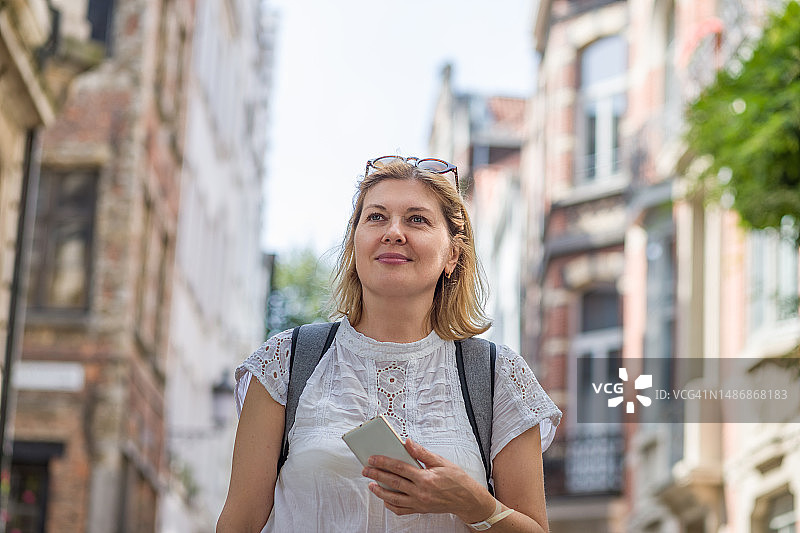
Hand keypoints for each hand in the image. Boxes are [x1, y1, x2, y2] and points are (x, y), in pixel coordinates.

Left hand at [361, 438, 495, 522]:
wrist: (467, 499)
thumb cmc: (456, 479)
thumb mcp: (441, 462)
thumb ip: (422, 453)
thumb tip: (408, 442)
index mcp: (425, 478)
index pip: (399, 468)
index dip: (384, 462)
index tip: (372, 458)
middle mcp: (421, 492)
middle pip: (393, 483)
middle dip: (377, 475)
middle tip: (366, 470)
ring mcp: (419, 503)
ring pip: (394, 499)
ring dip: (380, 492)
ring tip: (371, 485)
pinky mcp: (420, 510)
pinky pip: (401, 510)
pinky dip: (391, 505)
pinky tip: (385, 498)